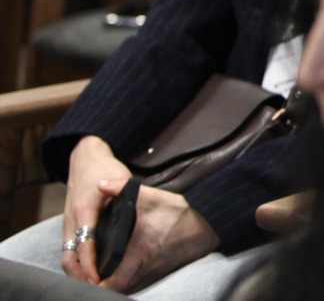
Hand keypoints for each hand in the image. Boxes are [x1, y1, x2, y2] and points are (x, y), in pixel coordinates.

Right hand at [61, 137, 128, 282]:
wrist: (85, 159)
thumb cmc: (105, 169)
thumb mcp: (121, 178)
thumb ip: (126, 195)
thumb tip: (134, 213)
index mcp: (85, 210)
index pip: (85, 244)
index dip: (90, 264)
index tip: (98, 278)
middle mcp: (73, 219)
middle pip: (70, 257)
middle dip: (81, 275)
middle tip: (98, 287)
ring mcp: (68, 223)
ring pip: (67, 255)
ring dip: (77, 272)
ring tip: (94, 284)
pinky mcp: (69, 225)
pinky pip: (69, 249)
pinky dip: (77, 262)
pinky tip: (89, 271)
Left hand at [95, 181, 219, 293]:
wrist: (210, 221)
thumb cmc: (181, 212)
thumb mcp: (152, 196)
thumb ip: (123, 189)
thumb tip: (101, 184)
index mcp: (139, 253)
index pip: (111, 283)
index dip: (95, 284)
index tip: (86, 276)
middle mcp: (146, 267)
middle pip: (117, 289)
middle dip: (101, 284)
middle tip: (90, 274)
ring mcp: (156, 271)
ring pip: (129, 286)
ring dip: (115, 282)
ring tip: (102, 271)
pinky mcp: (163, 270)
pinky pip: (139, 281)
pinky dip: (128, 278)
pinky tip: (123, 266)